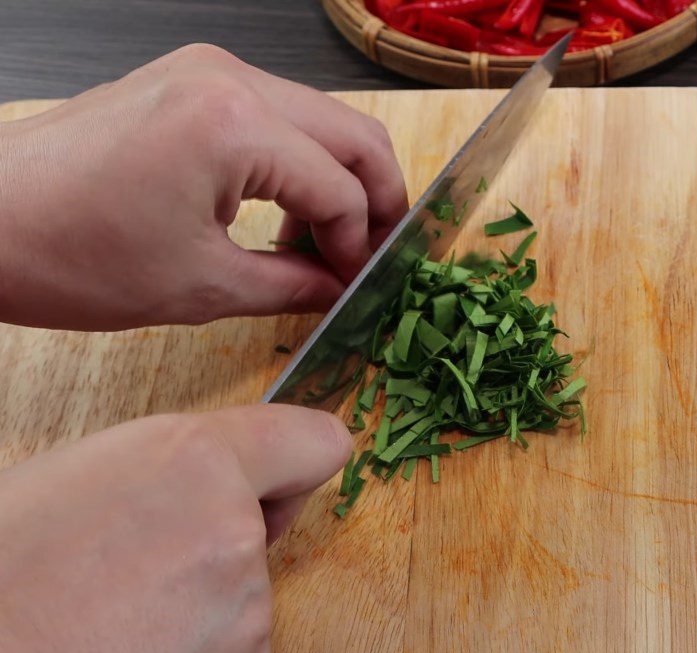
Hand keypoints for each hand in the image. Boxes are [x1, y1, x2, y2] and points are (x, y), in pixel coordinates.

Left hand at [0, 44, 407, 330]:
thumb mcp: (203, 287)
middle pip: (353, 135)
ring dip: (338, 184)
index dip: (360, 248)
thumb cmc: (73, 256)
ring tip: (325, 246)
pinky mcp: (189, 83)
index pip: (342, 189)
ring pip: (321, 122)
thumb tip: (339, 289)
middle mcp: (229, 78)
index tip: (353, 290)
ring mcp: (208, 72)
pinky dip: (298, 168)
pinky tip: (285, 217)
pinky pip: (277, 119)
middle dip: (377, 203)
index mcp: (234, 124)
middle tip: (371, 258)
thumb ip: (294, 286)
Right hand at [0, 404, 350, 652]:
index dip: (295, 467)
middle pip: (255, 544)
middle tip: (126, 585)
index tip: (281, 488)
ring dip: (193, 629)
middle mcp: (233, 540)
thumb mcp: (67, 483)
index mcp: (191, 465)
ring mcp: (242, 630)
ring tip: (106, 645)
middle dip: (209, 561)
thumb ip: (162, 474)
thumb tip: (206, 488)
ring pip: (237, 619)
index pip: (310, 443)